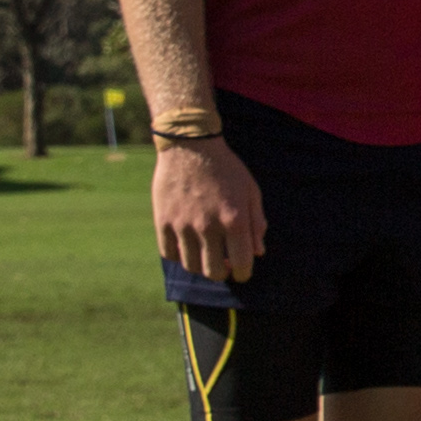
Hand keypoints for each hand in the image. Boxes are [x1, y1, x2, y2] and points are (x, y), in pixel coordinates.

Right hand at [151, 134, 267, 287]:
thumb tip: (258, 253)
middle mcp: (208, 226)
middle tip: (225, 265)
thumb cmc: (226, 169)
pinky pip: (169, 253)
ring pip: (191, 266)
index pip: (242, 262)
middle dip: (223, 273)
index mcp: (234, 219)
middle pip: (213, 271)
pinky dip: (180, 256)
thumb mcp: (250, 191)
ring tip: (207, 256)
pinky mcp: (162, 221)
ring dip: (201, 266)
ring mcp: (182, 225)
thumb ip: (256, 224)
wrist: (190, 147)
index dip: (244, 273)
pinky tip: (188, 247)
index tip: (243, 272)